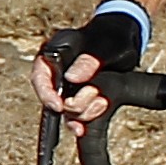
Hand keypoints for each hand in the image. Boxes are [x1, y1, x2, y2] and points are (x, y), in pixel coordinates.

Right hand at [36, 1, 148, 122]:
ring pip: (66, 110)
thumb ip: (88, 61)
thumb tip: (72, 78)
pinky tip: (86, 127)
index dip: (46, 94)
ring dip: (82, 112)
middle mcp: (57, 74)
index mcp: (53, 56)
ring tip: (102, 101)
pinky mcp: (82, 98)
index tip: (59, 106)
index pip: (40, 77)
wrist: (125, 41)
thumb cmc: (110, 37)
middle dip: (71, 105)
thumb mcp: (102, 46)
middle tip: (94, 96)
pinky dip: (84, 120)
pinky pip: (78, 115)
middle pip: (52, 98)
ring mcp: (69, 88)